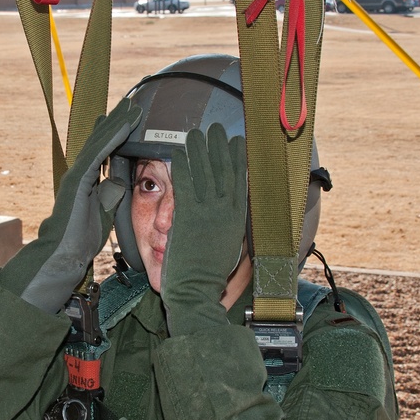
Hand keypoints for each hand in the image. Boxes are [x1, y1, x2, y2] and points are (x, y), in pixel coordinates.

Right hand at [0, 98, 141, 313]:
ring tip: (132, 109)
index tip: (130, 120)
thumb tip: (119, 181)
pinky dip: (111, 139)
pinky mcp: (78, 180)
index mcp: (87, 181)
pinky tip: (123, 127)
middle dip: (116, 123)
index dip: (116, 135)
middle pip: (101, 142)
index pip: (104, 152)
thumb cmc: (80, 238)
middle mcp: (80, 173)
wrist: (63, 253)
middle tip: (132, 105)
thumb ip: (110, 195)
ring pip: (99, 143)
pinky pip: (98, 154)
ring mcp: (77, 174)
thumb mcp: (103, 212)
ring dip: (116, 125)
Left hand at [161, 124, 247, 335]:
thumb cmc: (207, 275)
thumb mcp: (226, 248)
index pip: (240, 182)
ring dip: (200, 150)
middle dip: (219, 147)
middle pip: (224, 171)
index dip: (237, 159)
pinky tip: (179, 152)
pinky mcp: (187, 217)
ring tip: (196, 132)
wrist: (195, 292)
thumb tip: (229, 214)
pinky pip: (185, 185)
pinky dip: (183, 167)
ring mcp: (207, 214)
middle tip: (216, 127)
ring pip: (205, 173)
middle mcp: (225, 213)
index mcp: (236, 221)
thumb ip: (227, 227)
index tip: (237, 141)